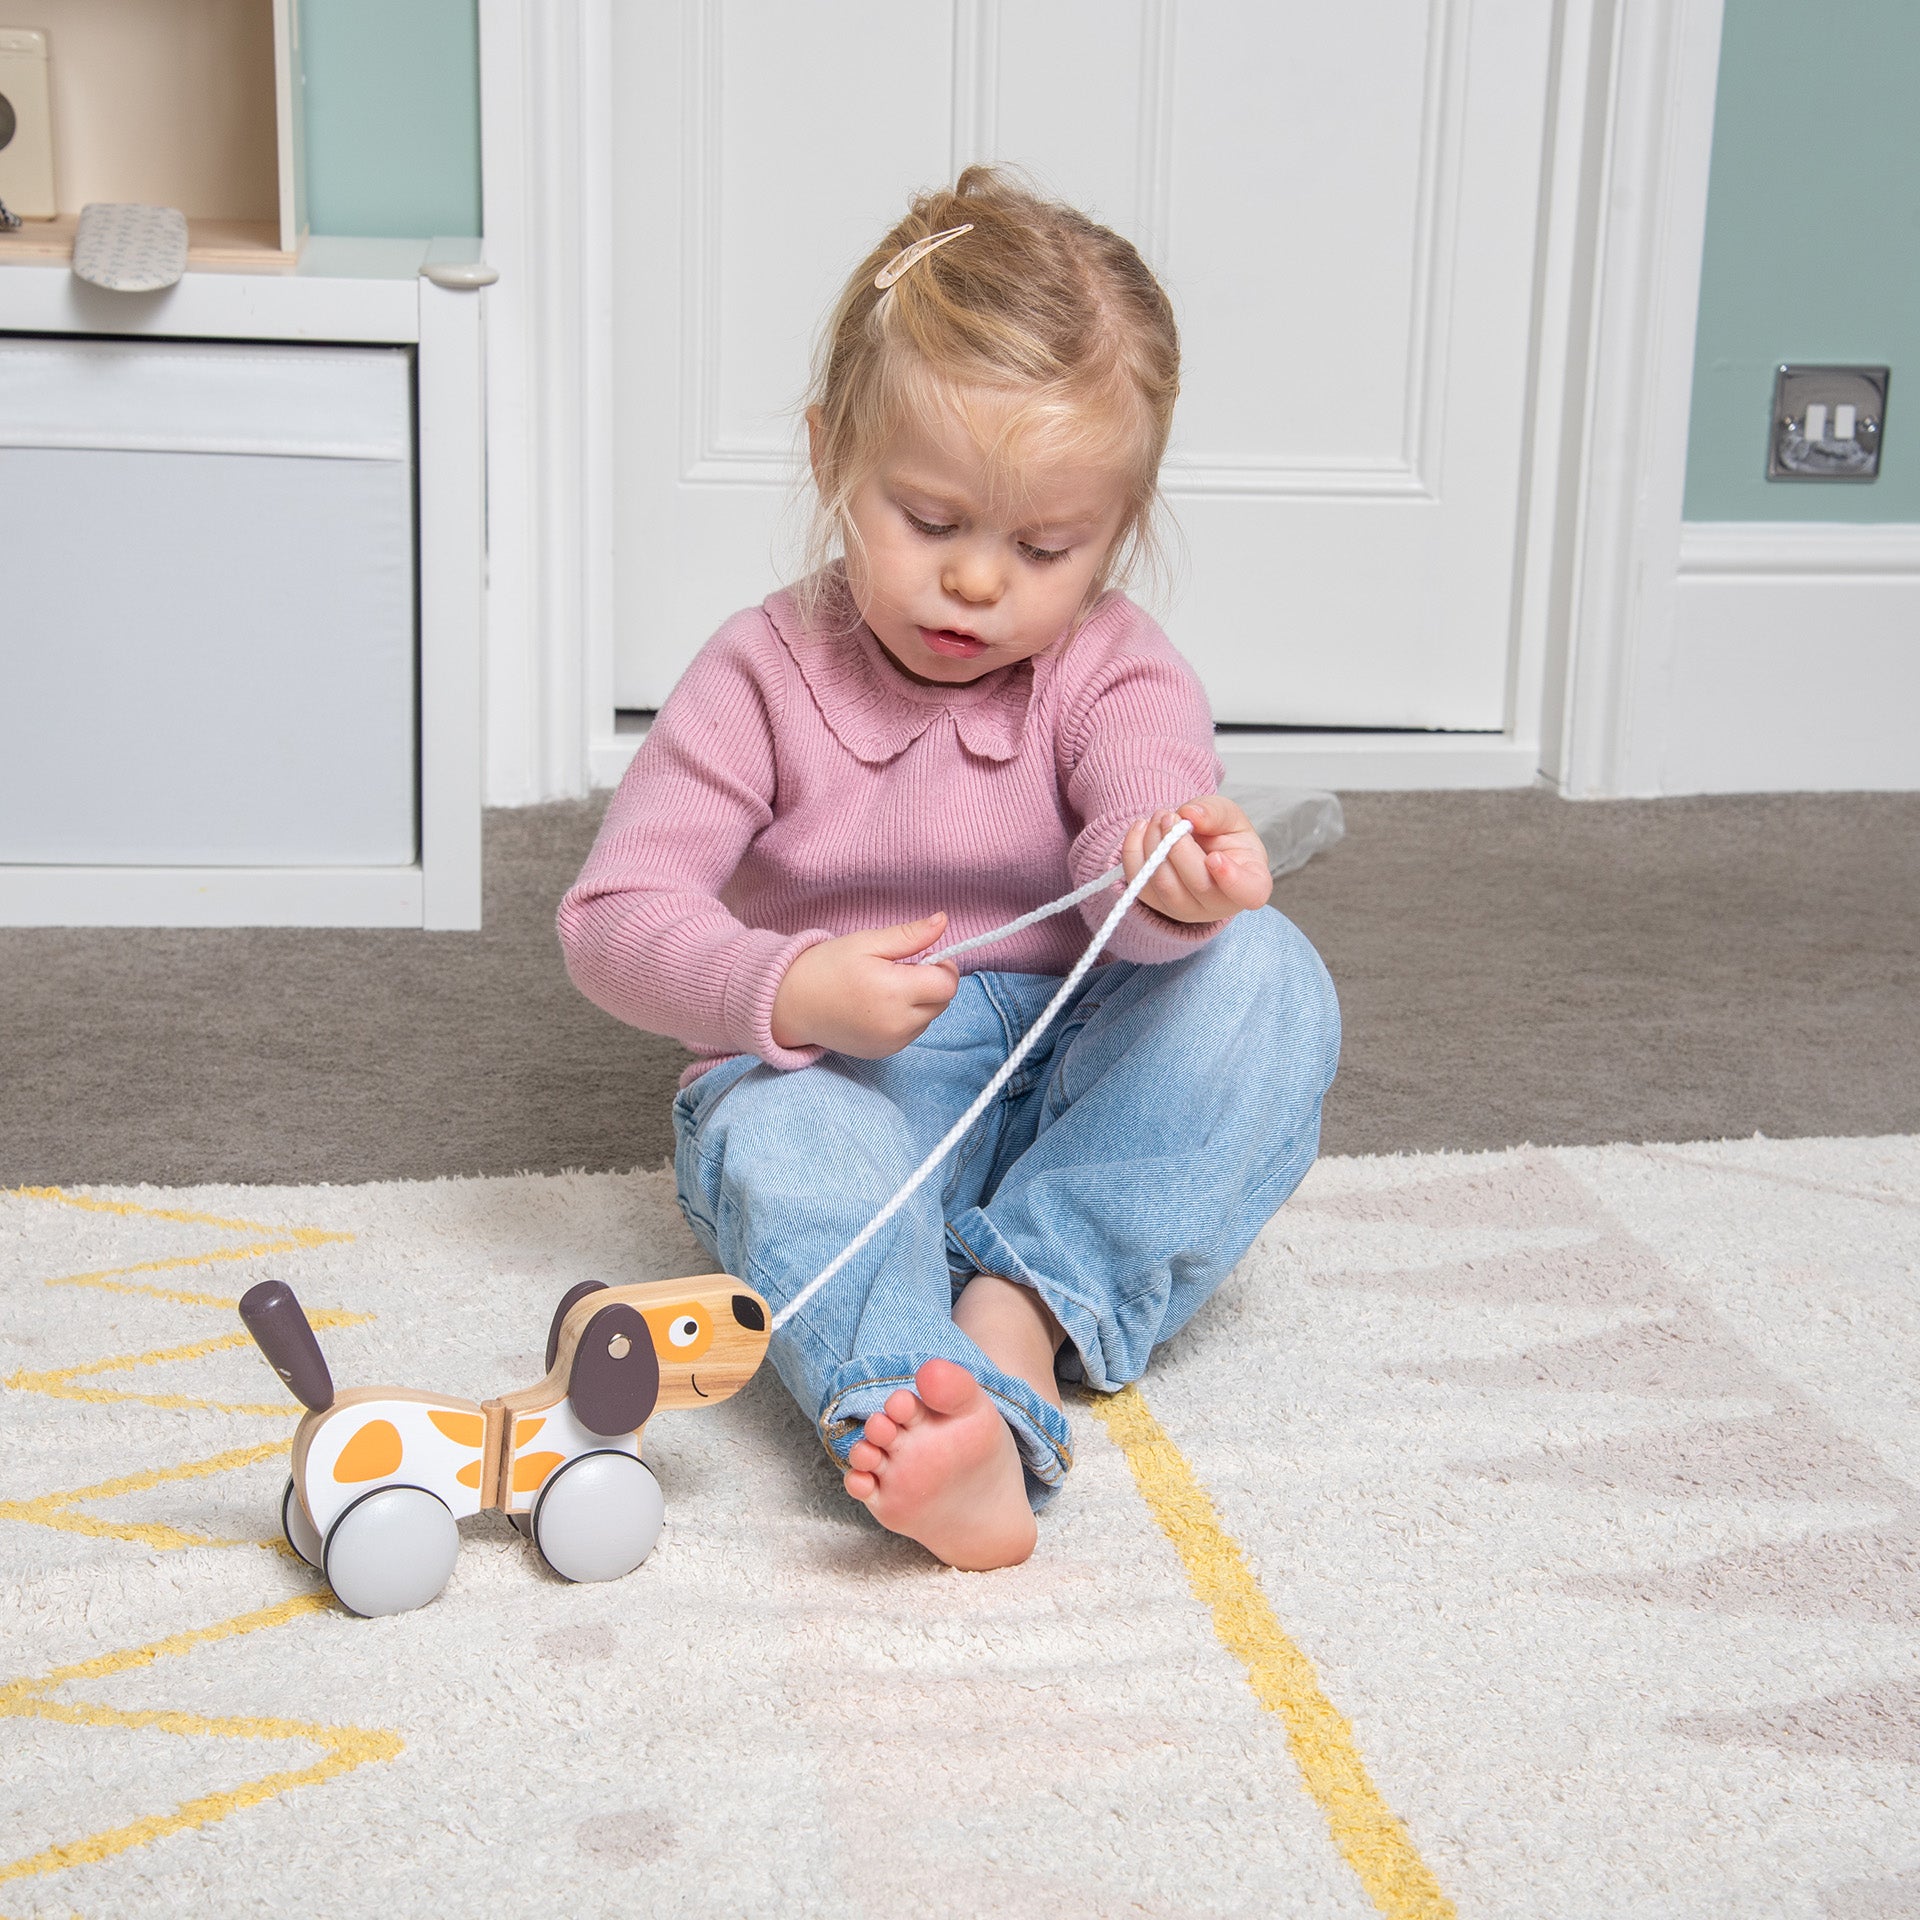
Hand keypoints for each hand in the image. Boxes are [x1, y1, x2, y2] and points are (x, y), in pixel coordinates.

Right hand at [770, 913, 959, 1056]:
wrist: (792, 1004)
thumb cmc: (827, 968)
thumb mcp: (867, 942)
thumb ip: (910, 935)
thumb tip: (943, 921)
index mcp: (894, 991)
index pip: (947, 984)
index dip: (942, 967)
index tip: (923, 957)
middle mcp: (896, 1023)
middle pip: (942, 1002)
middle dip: (930, 984)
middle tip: (898, 970)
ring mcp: (891, 1042)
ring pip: (928, 1018)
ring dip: (919, 1003)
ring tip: (884, 989)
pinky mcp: (884, 1053)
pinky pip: (912, 1033)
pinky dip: (905, 1019)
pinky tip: (878, 1007)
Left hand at [1121, 795, 1272, 923]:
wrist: (1200, 848)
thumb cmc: (1224, 837)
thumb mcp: (1229, 816)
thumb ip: (1216, 812)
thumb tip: (1191, 815)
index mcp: (1252, 882)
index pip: (1248, 892)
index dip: (1232, 879)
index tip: (1215, 857)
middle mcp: (1220, 905)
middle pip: (1197, 883)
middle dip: (1178, 845)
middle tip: (1170, 816)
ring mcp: (1187, 910)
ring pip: (1165, 885)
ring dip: (1154, 844)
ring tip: (1159, 817)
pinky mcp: (1157, 906)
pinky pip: (1138, 883)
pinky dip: (1133, 851)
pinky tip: (1141, 828)